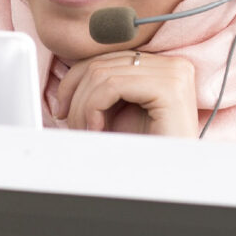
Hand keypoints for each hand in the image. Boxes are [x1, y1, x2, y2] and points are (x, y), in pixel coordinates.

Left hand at [50, 49, 201, 135]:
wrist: (169, 176)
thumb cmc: (144, 149)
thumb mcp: (119, 112)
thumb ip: (102, 90)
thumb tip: (66, 79)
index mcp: (162, 66)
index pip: (108, 59)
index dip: (75, 81)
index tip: (62, 108)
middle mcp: (172, 64)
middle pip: (103, 64)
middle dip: (75, 96)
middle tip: (70, 123)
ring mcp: (174, 73)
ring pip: (103, 74)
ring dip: (83, 106)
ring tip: (85, 130)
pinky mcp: (169, 87)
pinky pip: (113, 86)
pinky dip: (94, 108)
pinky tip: (98, 129)